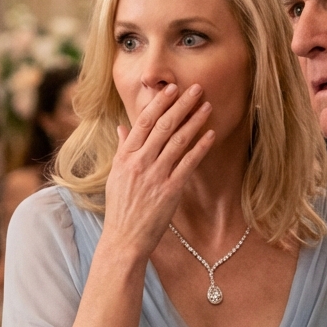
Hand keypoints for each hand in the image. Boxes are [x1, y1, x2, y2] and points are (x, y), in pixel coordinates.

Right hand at [102, 83, 213, 261]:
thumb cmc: (120, 208)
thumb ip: (122, 149)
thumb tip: (122, 127)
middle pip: (163, 126)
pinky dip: (200, 147)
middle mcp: (139, 163)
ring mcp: (155, 176)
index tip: (172, 88)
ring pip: (177, 141)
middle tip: (196, 88)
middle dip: (181, 105)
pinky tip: (210, 134)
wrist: (124, 238)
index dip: (159, 103)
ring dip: (194, 121)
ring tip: (207, 105)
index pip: (143, 122)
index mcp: (125, 157)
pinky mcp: (170, 190)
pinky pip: (188, 163)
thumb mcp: (115, 176)